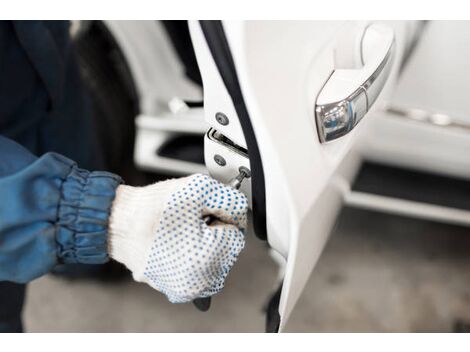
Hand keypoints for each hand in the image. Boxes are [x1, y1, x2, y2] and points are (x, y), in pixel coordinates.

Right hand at [107, 174, 247, 302]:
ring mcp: (184, 288)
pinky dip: (189, 256)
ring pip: (212, 261)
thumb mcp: (199, 189)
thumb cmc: (152, 208)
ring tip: (179, 233)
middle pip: (226, 250)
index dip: (219, 216)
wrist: (116, 222)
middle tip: (189, 221)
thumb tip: (240, 211)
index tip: (201, 212)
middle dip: (213, 232)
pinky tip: (174, 244)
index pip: (236, 232)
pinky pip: (194, 269)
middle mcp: (199, 281)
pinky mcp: (172, 288)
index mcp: (209, 258)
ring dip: (203, 245)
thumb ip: (229, 199)